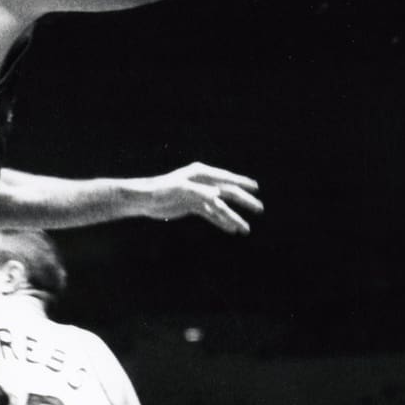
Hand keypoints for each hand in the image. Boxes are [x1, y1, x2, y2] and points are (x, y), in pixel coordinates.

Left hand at [136, 163, 262, 234]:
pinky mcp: (193, 206)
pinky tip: (231, 230)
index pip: (226, 179)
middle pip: (228, 193)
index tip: (256, 188)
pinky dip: (221, 222)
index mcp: (201, 174)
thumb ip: (201, 193)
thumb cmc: (161, 190)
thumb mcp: (181, 190)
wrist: (144, 199)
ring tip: (246, 230)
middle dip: (244, 202)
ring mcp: (199, 195)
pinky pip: (211, 215)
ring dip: (233, 218)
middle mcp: (202, 183)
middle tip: (260, 209)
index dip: (242, 184)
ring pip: (221, 207)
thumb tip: (220, 196)